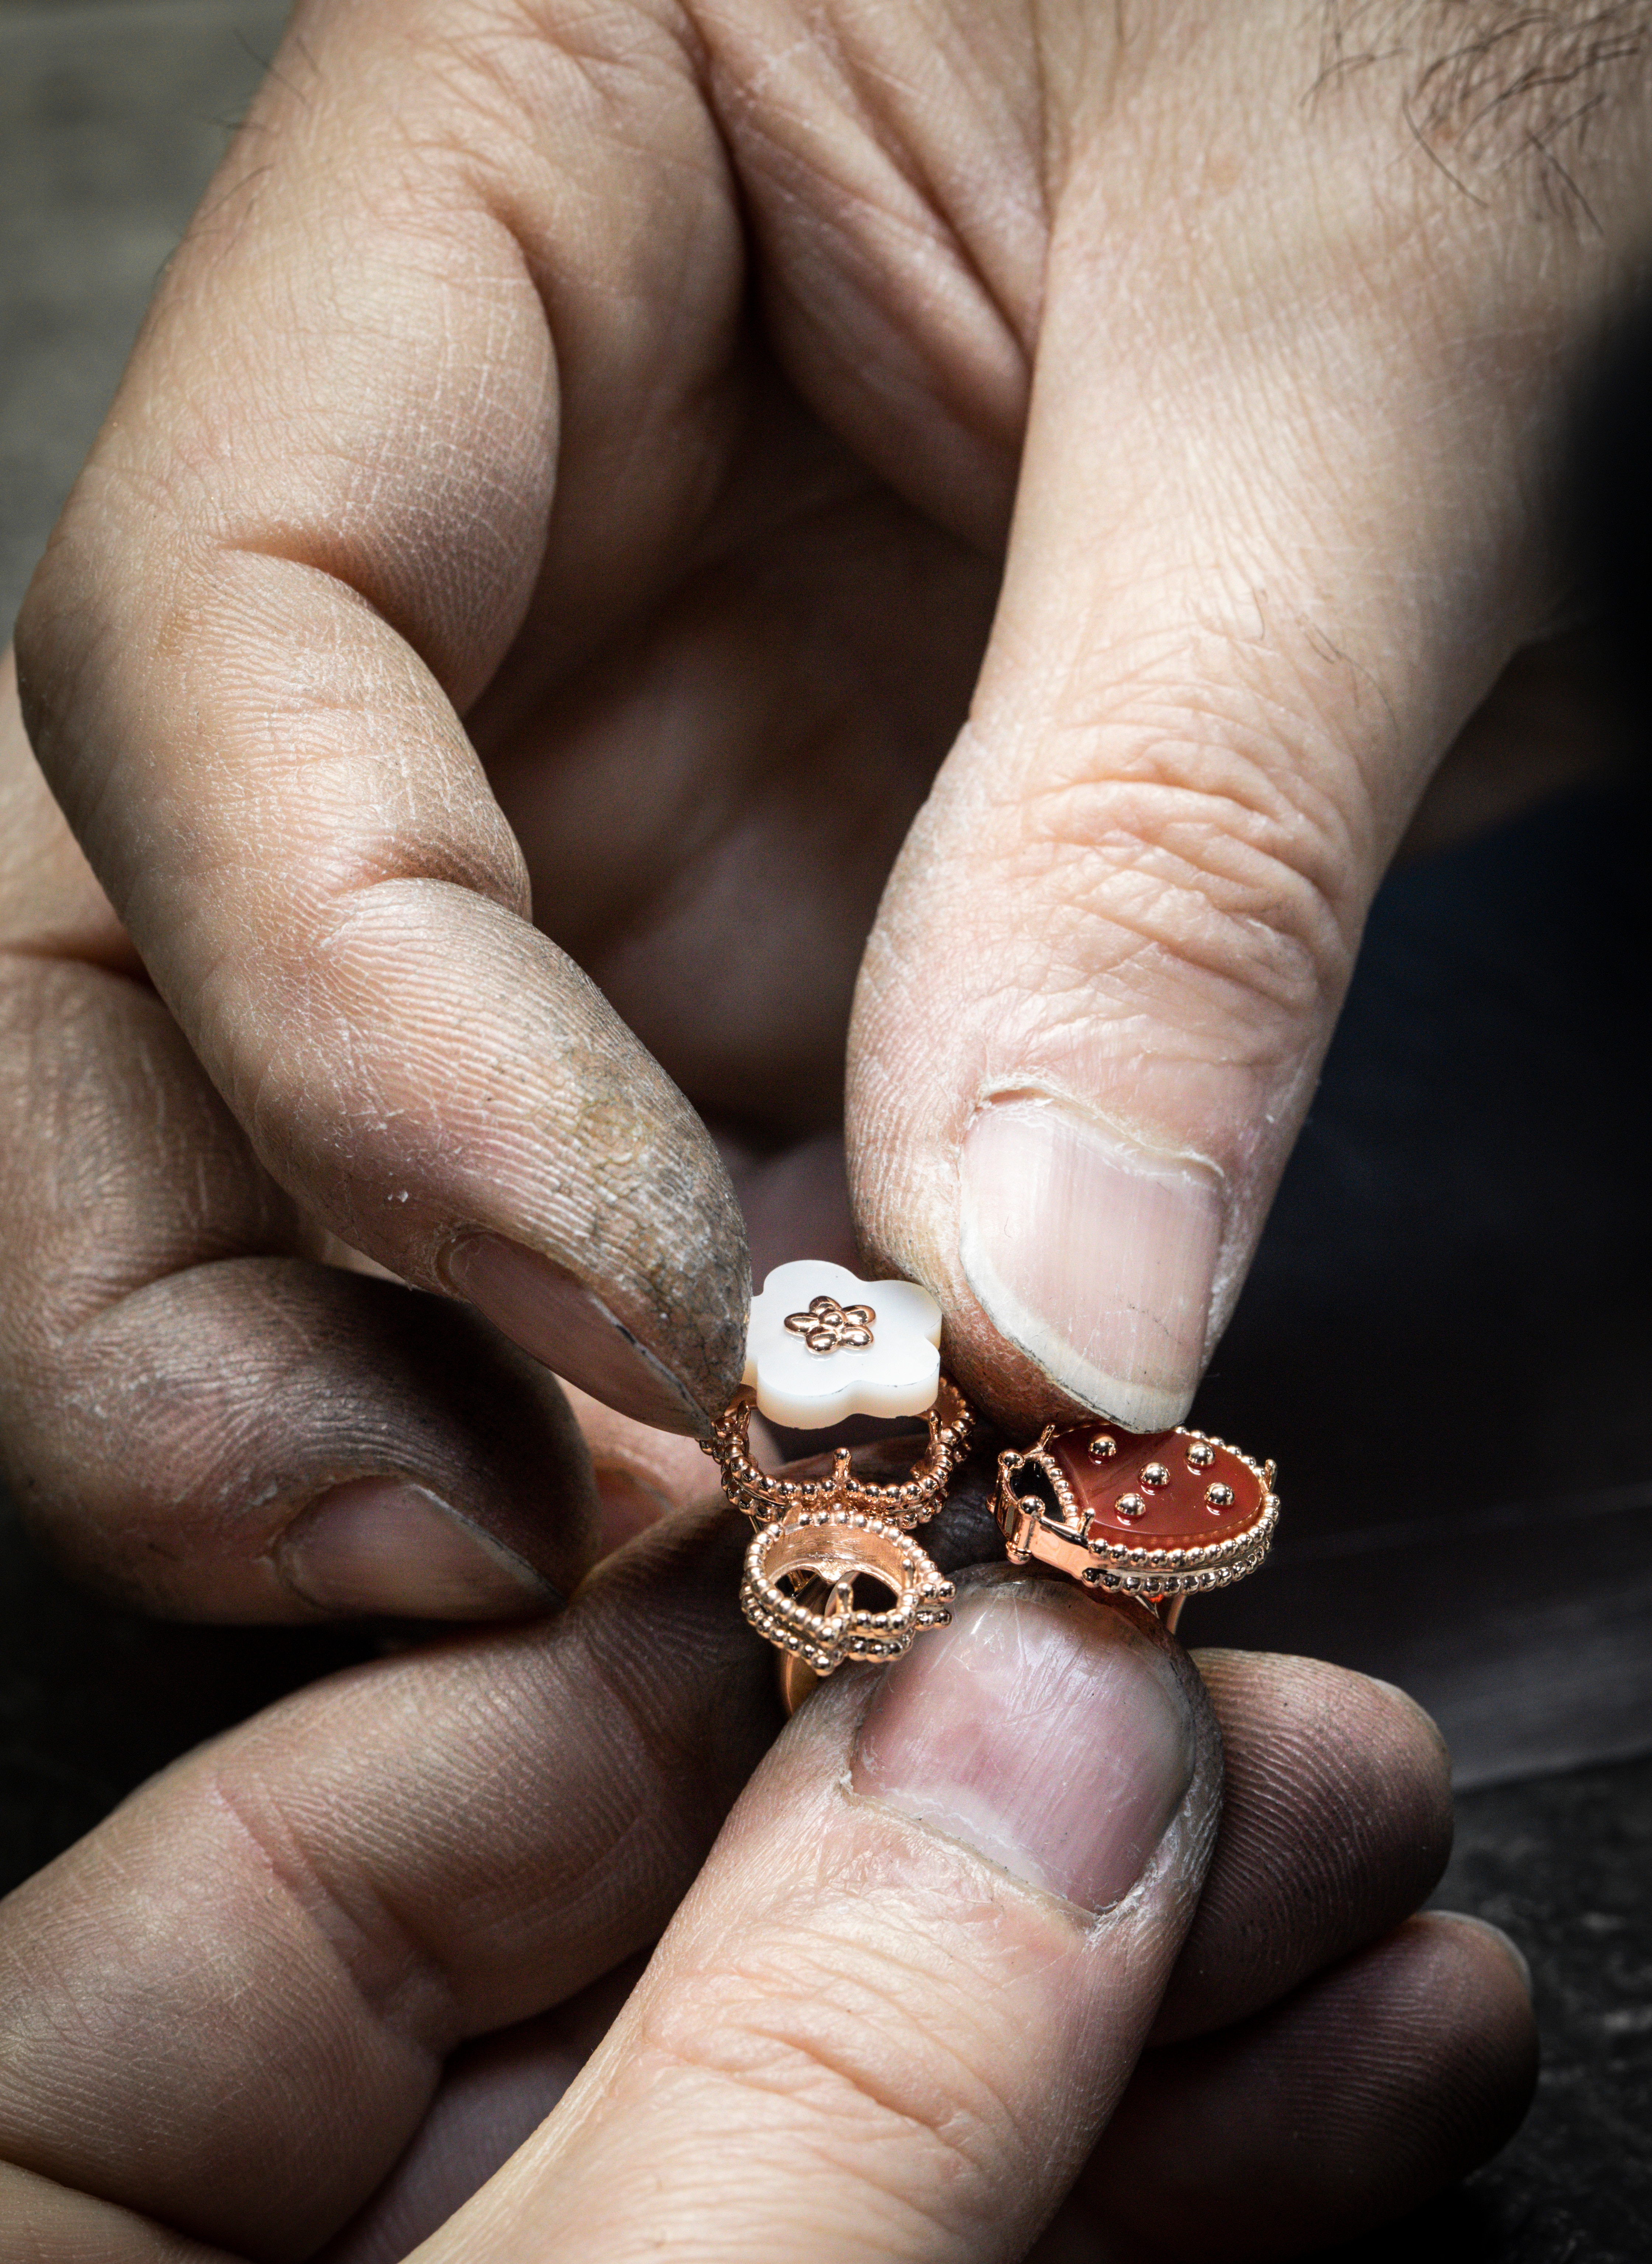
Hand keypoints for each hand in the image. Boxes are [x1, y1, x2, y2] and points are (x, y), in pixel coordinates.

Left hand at [0, 1512, 1533, 2263]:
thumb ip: (772, 2116)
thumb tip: (1038, 1736)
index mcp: (14, 2220)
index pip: (395, 1820)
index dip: (747, 1697)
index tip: (1030, 1604)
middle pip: (661, 2019)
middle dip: (1022, 1907)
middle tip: (1303, 1779)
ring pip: (816, 2222)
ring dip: (1139, 2113)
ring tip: (1396, 1981)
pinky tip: (1323, 2218)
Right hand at [7, 0, 1644, 1624]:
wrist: (1610, 50)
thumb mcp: (1370, 316)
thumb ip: (1182, 812)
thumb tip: (1043, 1297)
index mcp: (492, 189)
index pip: (214, 651)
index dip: (369, 1038)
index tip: (657, 1303)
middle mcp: (496, 516)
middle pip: (159, 942)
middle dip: (232, 1296)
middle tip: (477, 1565)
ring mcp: (630, 744)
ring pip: (369, 1136)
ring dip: (484, 1404)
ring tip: (723, 1576)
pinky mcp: (796, 917)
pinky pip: (652, 1203)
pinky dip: (703, 1393)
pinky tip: (847, 1496)